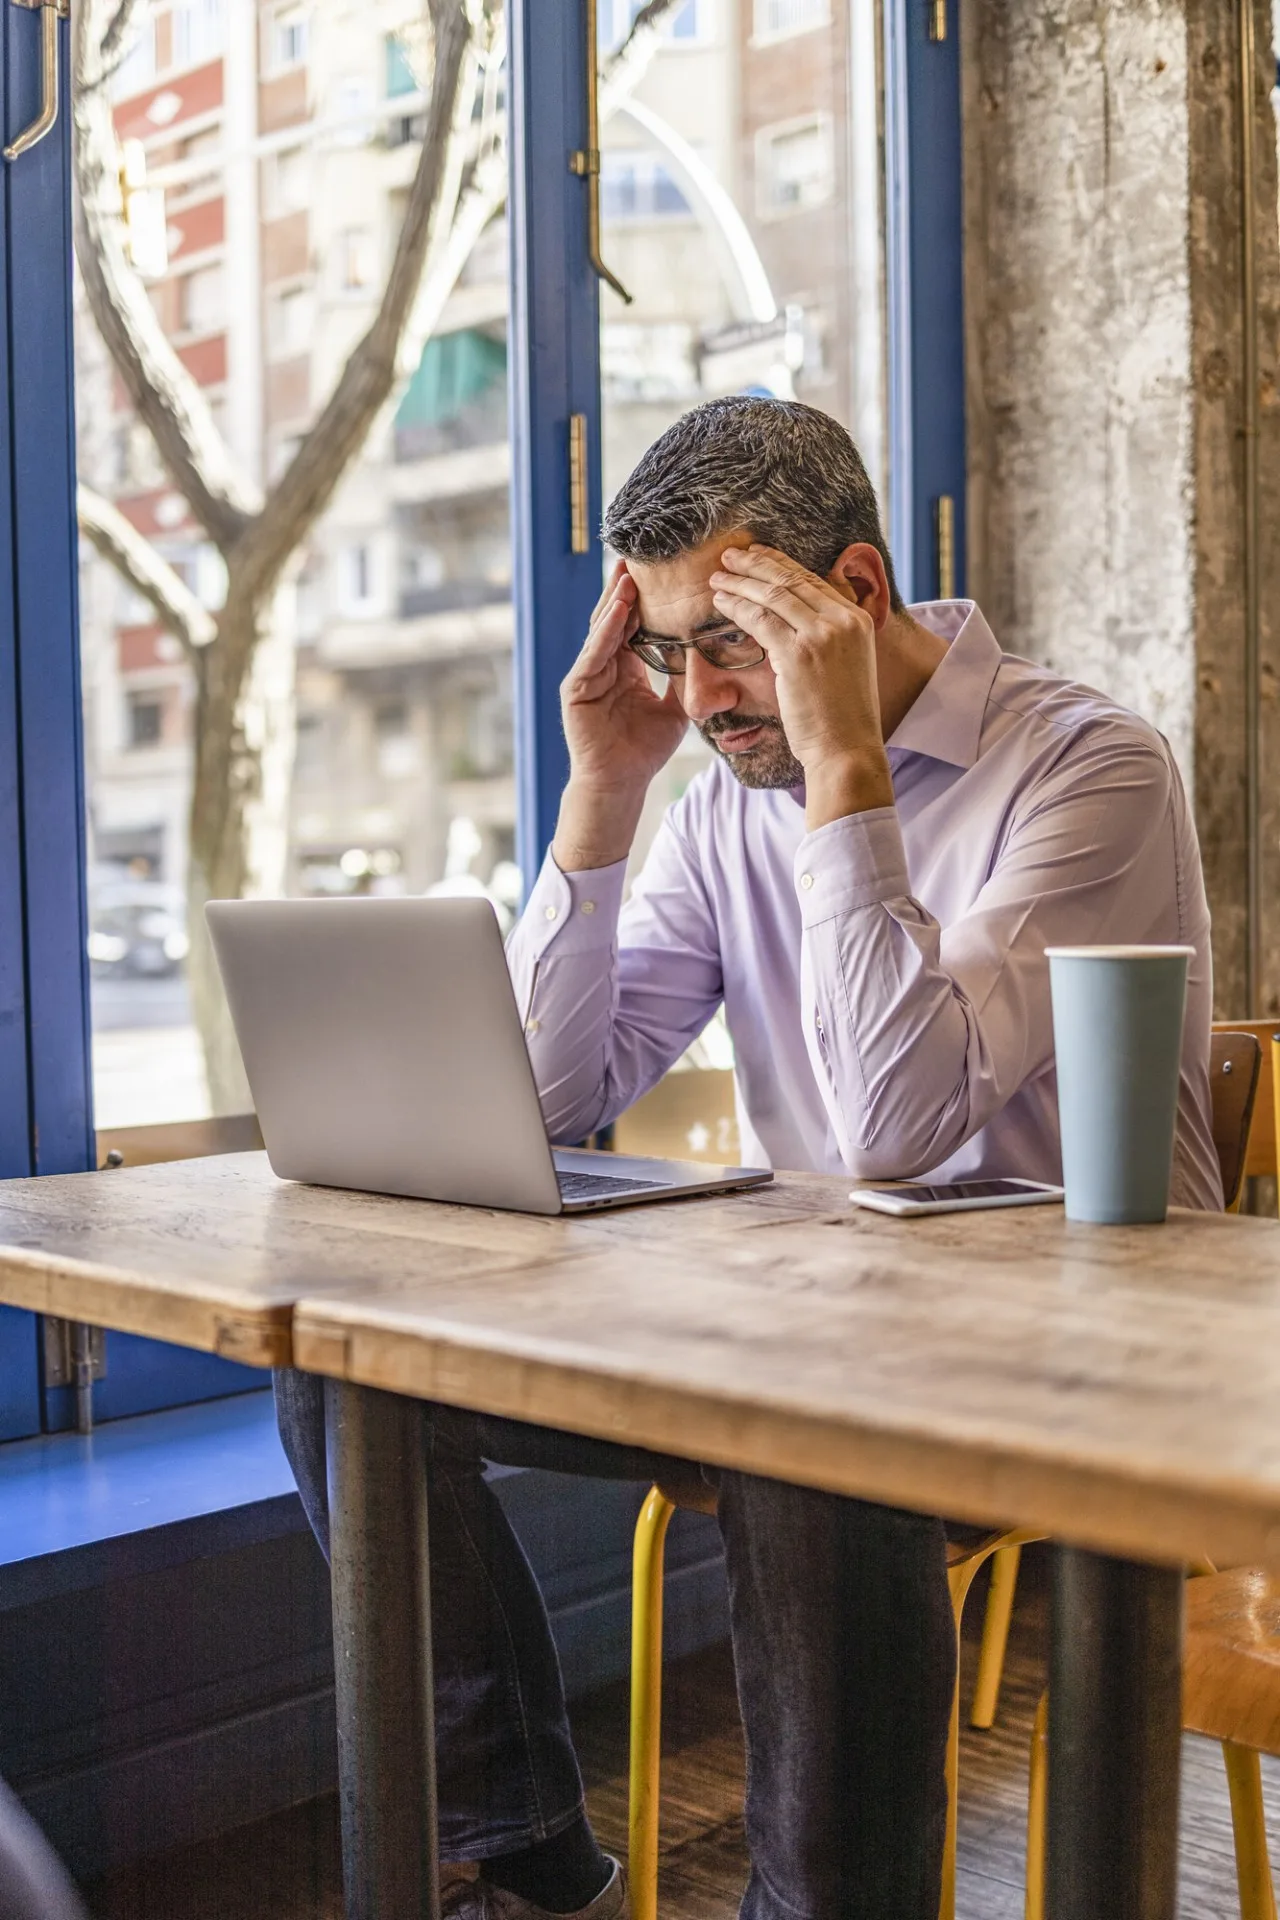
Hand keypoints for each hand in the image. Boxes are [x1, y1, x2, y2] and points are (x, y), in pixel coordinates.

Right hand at [552, 563, 687, 870]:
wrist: (621, 784)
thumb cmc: (644, 750)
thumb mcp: (676, 708)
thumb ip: (686, 679)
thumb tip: (711, 654)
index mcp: (624, 665)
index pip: (635, 621)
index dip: (647, 596)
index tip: (664, 568)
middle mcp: (603, 664)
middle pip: (616, 616)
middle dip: (627, 586)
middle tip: (642, 552)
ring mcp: (587, 674)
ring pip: (603, 627)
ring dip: (616, 598)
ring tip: (631, 570)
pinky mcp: (576, 688)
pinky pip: (594, 652)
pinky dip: (608, 629)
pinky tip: (620, 607)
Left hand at [708, 545, 893, 826]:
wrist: (847, 751)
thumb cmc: (840, 718)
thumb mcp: (847, 666)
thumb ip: (829, 638)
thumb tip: (800, 621)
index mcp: (858, 620)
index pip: (813, 580)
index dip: (781, 564)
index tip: (757, 556)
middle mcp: (844, 621)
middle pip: (792, 579)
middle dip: (756, 564)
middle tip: (730, 555)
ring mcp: (822, 636)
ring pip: (773, 594)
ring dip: (740, 582)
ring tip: (717, 576)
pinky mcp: (799, 655)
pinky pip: (759, 619)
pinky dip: (736, 606)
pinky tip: (719, 602)